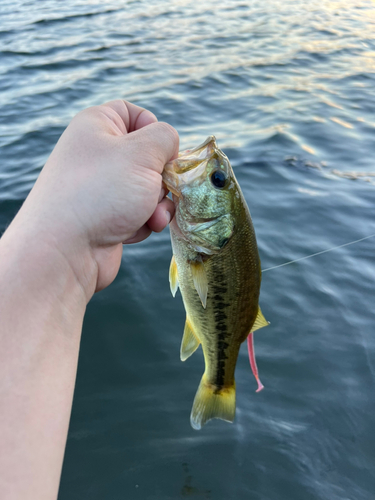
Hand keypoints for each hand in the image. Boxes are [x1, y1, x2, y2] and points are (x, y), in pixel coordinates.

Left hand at [14, 100, 178, 297]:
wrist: (66, 250)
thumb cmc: (103, 191)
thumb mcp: (142, 153)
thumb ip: (165, 138)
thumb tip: (169, 147)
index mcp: (98, 126)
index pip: (133, 114)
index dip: (154, 129)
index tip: (163, 149)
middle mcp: (98, 155)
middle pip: (147, 157)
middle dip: (161, 177)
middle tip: (158, 189)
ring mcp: (102, 188)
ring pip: (148, 188)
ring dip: (157, 204)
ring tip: (150, 217)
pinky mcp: (107, 216)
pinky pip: (138, 212)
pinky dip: (143, 221)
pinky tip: (133, 231)